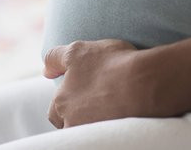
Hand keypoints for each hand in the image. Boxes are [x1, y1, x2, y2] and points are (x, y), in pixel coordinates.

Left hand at [43, 39, 167, 128]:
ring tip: (114, 108)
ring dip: (95, 121)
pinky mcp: (111, 139)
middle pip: (70, 124)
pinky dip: (112, 127)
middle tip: (99, 101)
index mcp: (61, 104)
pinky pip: (106, 137)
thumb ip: (56, 58)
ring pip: (87, 131)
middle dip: (79, 115)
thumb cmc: (113, 64)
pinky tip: (123, 116)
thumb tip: (45, 70)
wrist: (144, 83)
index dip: (69, 102)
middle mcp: (72, 123)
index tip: (85, 94)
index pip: (56, 111)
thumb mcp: (78, 51)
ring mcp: (92, 133)